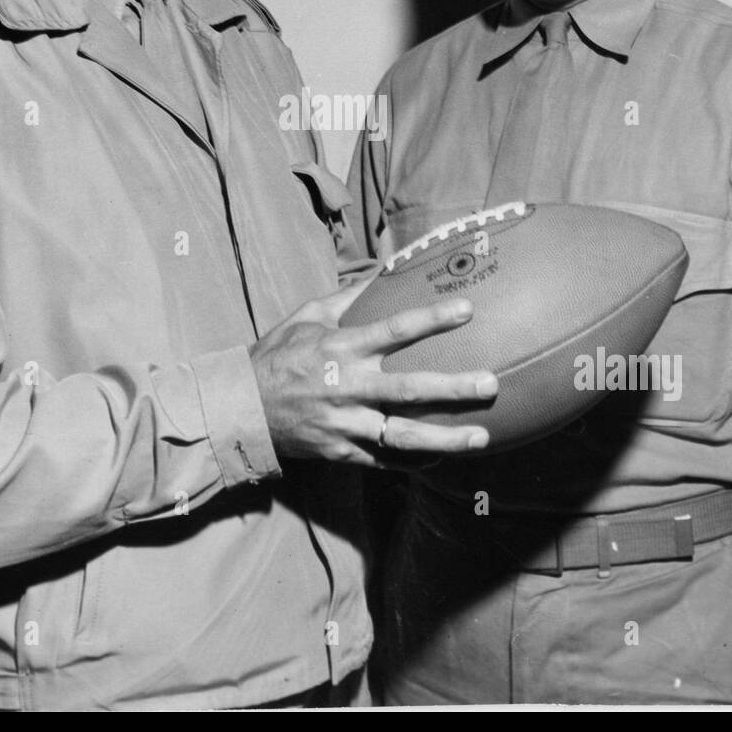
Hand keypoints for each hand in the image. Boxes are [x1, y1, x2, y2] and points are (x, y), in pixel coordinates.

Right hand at [250, 280, 496, 467]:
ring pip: (402, 435)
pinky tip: (444, 458)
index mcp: (340, 348)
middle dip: (453, 388)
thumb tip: (385, 270)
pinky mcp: (342, 452)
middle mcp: (346, 388)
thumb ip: (348, 296)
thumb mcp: (307, 315)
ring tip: (480, 438)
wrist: (241, 408)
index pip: (394, 330)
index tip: (467, 311)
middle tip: (490, 384)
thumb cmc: (277, 355)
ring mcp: (345, 424)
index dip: (432, 318)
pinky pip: (385, 461)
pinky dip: (415, 461)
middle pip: (409, 389)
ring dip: (444, 438)